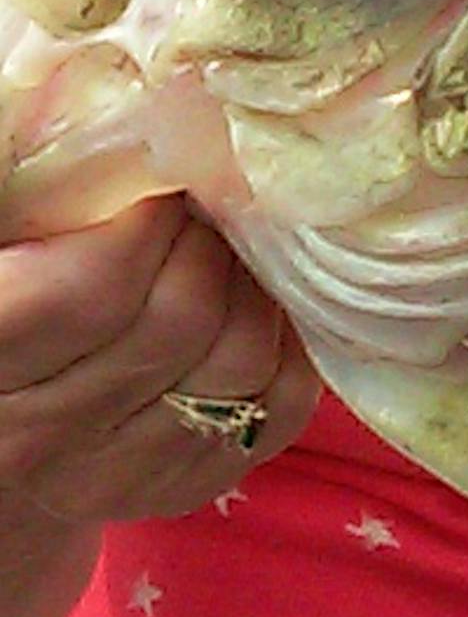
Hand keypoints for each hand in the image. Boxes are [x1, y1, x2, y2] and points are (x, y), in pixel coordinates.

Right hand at [0, 200, 316, 531]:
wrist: (0, 431)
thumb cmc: (9, 295)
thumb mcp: (5, 251)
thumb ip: (52, 206)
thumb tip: (137, 128)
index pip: (87, 290)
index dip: (142, 225)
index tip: (160, 187)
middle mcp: (39, 432)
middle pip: (181, 316)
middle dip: (210, 240)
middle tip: (207, 205)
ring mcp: (114, 473)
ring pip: (242, 360)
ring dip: (257, 286)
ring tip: (233, 250)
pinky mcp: (179, 488)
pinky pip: (278, 408)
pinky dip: (290, 345)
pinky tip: (260, 308)